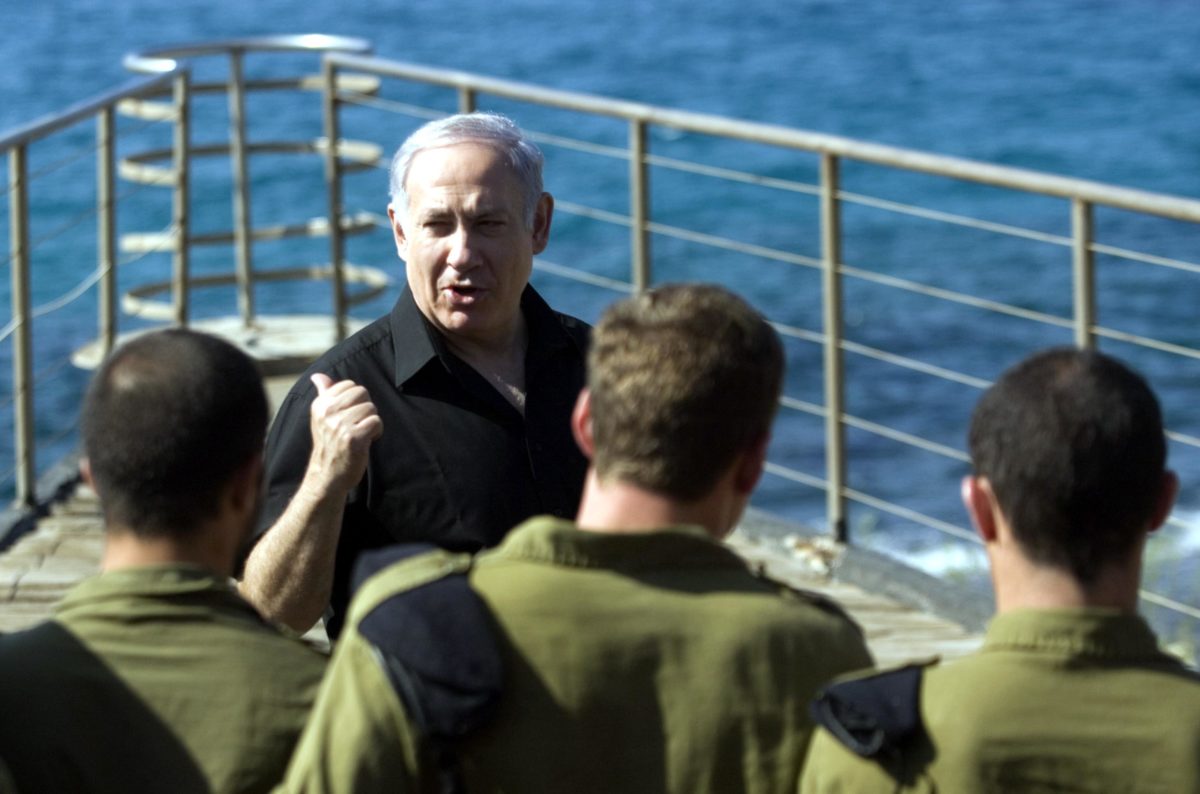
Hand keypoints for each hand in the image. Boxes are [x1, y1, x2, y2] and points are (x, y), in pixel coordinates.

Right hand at [306, 373, 383, 493]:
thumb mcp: (322, 418)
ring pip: (371, 408)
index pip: (349, 385)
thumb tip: (318, 376)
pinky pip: (376, 422)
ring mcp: (340, 425)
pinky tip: (367, 440)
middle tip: (358, 424)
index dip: (356, 400)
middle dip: (366, 408)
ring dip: (371, 421)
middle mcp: (327, 413)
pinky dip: (376, 431)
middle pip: (362, 393)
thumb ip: (324, 394)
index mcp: (320, 405)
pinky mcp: (353, 438)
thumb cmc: (329, 445)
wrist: (327, 476)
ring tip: (361, 433)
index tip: (349, 415)